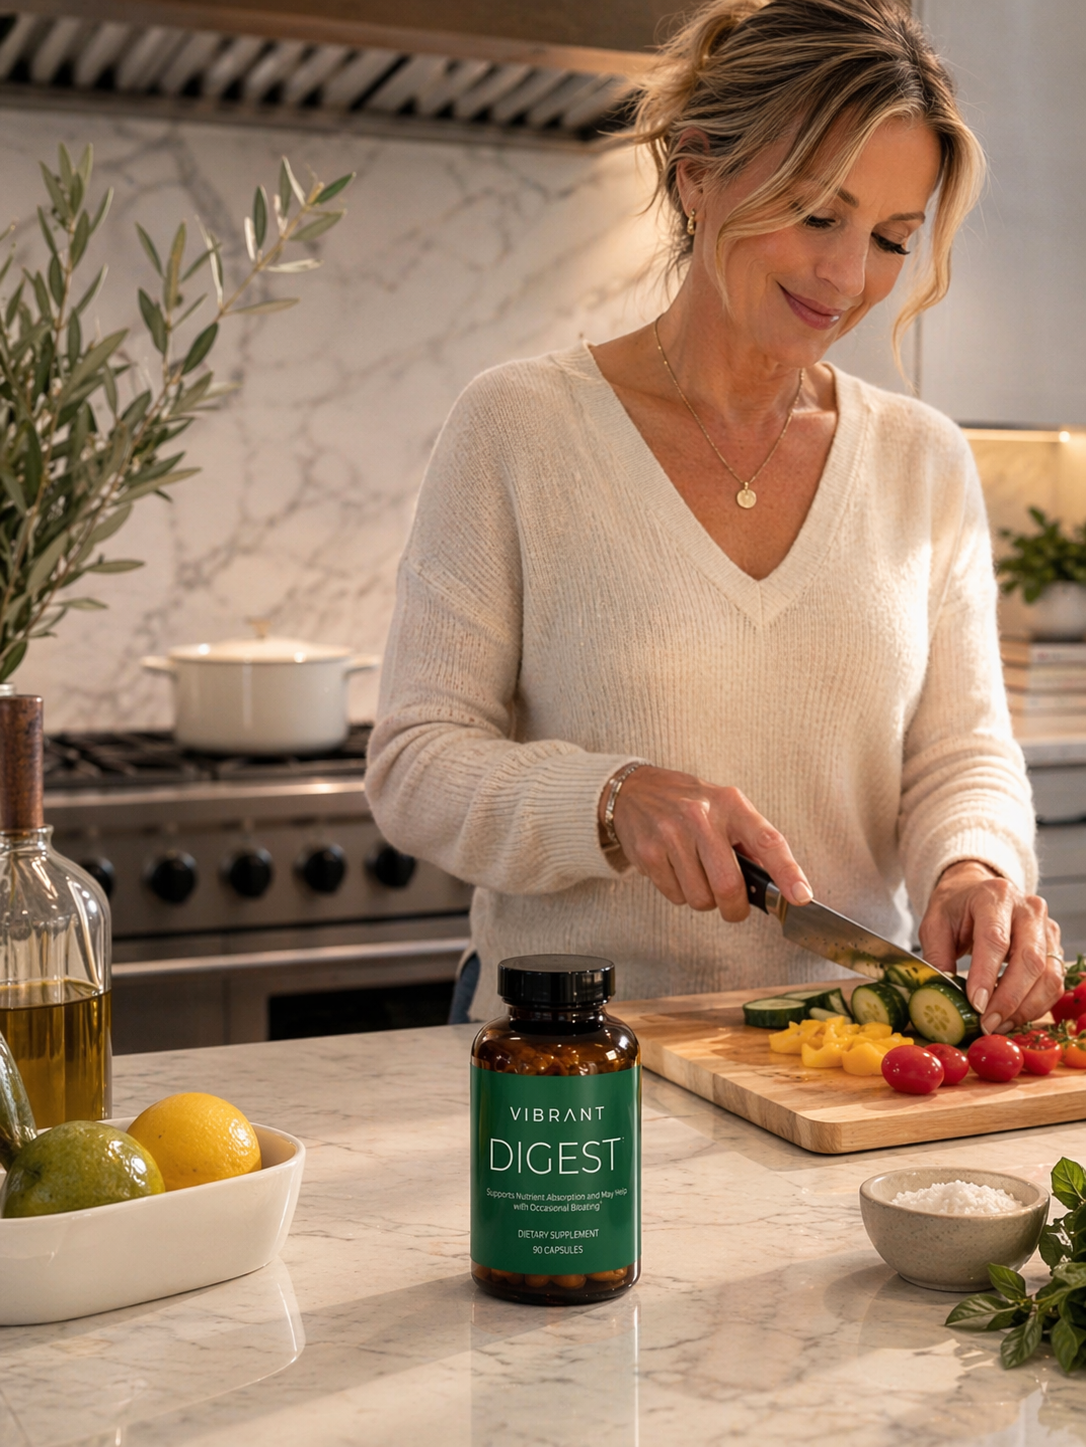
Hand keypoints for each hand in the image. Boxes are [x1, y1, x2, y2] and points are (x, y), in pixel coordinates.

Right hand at [604, 765, 811, 921]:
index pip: (767, 840)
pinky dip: (680, 893)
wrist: (635, 791)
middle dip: (735, 908)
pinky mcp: (648, 852)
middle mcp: (701, 816)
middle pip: (728, 885)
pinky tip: (675, 870)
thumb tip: (779, 882)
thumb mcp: (725, 808)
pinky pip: (675, 896)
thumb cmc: (688, 803)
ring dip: (704, 899)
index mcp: (730, 804)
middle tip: (733, 907)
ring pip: (700, 898)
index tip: (801, 896)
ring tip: (696, 875)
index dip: (787, 872)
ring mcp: (671, 834)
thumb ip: (750, 841)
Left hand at [918, 861, 1062, 1032]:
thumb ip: (937, 957)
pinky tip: (1013, 1016)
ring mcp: (1046, 928)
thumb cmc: (956, 908)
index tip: (976, 1005)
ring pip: (1049, 975)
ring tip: (998, 1024)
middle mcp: (1028, 909)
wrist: (978, 891)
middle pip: (1030, 960)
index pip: (995, 939)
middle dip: (1009, 998)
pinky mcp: (1055, 946)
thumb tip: (943, 995)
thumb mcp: (935, 924)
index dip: (986, 975)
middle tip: (988, 1023)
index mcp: (994, 896)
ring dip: (1026, 1007)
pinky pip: (1055, 982)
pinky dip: (1036, 1005)